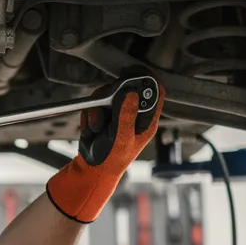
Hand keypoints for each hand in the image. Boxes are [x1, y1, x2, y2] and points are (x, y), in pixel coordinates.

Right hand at [46, 80, 163, 223]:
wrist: (92, 169)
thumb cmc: (112, 160)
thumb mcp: (121, 139)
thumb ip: (126, 116)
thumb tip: (132, 93)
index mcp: (146, 120)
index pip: (155, 93)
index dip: (148, 81)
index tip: (135, 74)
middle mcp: (133, 114)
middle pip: (127, 88)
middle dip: (113, 95)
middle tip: (106, 104)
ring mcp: (117, 113)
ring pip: (107, 94)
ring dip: (97, 110)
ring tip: (97, 127)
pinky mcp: (102, 114)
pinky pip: (94, 104)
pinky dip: (90, 116)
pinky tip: (92, 130)